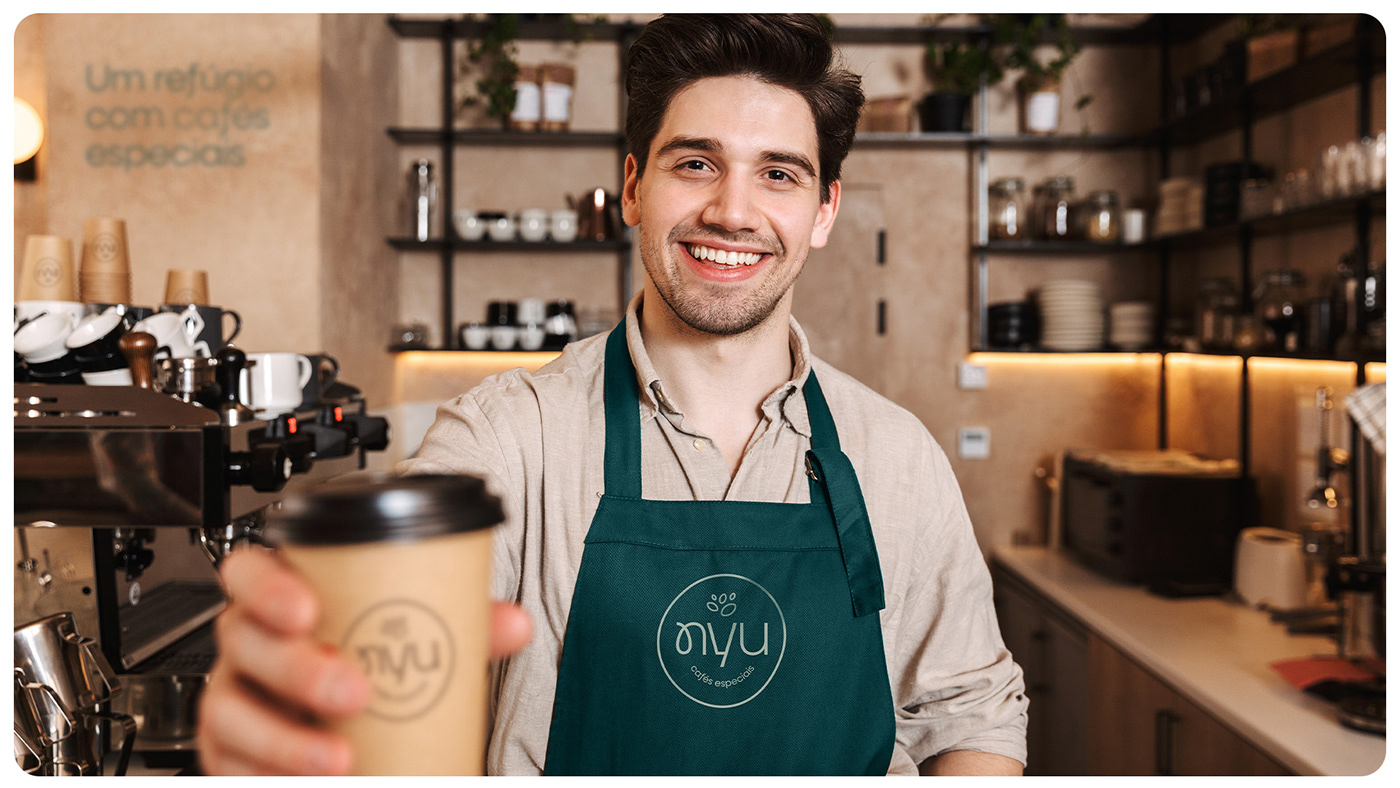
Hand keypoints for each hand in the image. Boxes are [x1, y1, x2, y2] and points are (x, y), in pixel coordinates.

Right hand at [196, 547, 531, 774]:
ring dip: (283, 739)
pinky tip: (308, 782)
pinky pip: (228, 765)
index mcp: (284, 597)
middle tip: (353, 692)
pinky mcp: (228, 751)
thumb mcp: (415, 635)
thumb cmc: (367, 659)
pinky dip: (265, 775)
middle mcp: (249, 642)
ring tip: (339, 760)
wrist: (348, 727)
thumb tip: (515, 624)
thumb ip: (464, 625)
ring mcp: (233, 697)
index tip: (308, 610)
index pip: (248, 572)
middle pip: (246, 641)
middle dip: (297, 668)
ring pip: (230, 711)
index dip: (267, 586)